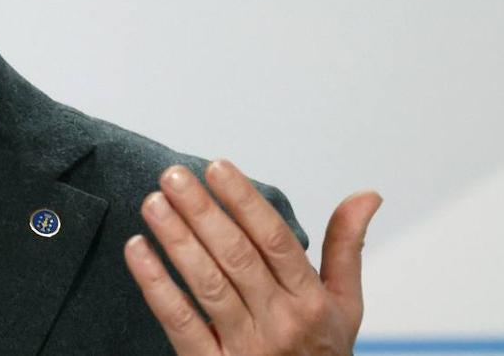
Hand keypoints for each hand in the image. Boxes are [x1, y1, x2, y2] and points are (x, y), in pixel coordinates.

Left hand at [124, 160, 381, 354]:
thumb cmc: (320, 354)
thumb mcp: (344, 305)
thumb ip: (345, 247)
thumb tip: (366, 195)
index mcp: (311, 301)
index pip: (275, 241)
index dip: (244, 202)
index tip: (217, 167)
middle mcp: (280, 322)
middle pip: (237, 257)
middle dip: (203, 211)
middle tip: (173, 175)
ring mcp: (246, 348)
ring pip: (208, 284)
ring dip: (177, 240)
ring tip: (154, 204)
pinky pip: (180, 322)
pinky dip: (156, 284)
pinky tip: (137, 250)